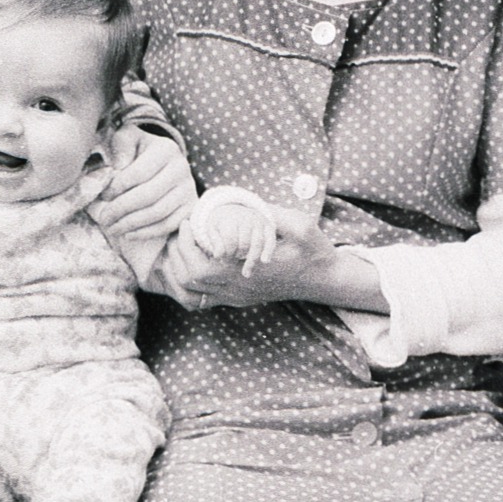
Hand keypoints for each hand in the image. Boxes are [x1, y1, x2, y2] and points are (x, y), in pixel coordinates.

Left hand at [89, 127, 195, 241]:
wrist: (163, 162)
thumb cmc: (139, 151)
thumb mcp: (128, 139)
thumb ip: (120, 146)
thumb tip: (119, 167)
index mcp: (166, 149)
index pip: (138, 173)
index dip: (117, 187)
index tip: (102, 195)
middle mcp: (182, 168)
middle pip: (148, 196)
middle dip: (121, 210)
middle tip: (104, 219)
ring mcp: (189, 189)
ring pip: (158, 213)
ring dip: (131, 224)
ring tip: (112, 228)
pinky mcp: (190, 207)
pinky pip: (168, 225)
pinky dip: (146, 233)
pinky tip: (129, 234)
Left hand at [164, 202, 342, 307]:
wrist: (324, 280)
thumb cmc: (313, 251)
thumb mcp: (300, 226)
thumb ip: (274, 216)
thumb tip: (249, 202)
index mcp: (248, 272)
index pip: (200, 267)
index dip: (187, 245)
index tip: (188, 222)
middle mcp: (239, 289)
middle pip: (189, 281)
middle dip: (178, 255)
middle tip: (181, 231)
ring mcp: (238, 297)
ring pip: (193, 293)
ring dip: (181, 269)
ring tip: (185, 244)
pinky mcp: (239, 299)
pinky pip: (203, 299)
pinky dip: (191, 283)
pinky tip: (197, 261)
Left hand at [188, 187, 277, 276]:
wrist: (234, 208)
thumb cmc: (221, 224)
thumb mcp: (212, 229)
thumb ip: (215, 241)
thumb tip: (219, 255)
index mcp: (231, 218)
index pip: (230, 239)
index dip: (227, 253)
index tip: (222, 259)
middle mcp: (247, 217)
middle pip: (244, 243)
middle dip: (237, 256)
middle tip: (231, 262)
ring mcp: (259, 221)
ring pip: (257, 243)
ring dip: (252, 260)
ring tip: (246, 273)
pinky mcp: (268, 226)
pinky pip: (270, 240)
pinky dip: (269, 251)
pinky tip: (264, 261)